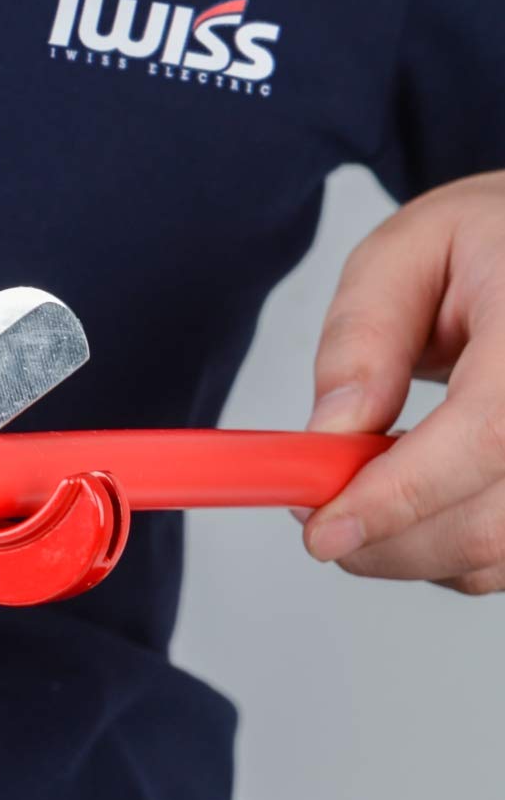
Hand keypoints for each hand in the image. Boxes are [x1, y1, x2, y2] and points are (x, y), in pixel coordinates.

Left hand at [301, 170, 504, 594]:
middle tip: (313, 508)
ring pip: (494, 555)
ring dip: (406, 546)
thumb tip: (328, 433)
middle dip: (381, 534)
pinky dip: (442, 549)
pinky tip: (414, 500)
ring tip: (363, 485)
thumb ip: (362, 338)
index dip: (398, 496)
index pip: (485, 434)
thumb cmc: (484, 244)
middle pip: (488, 520)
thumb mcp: (403, 255)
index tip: (322, 529)